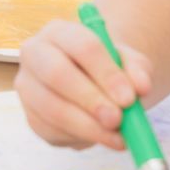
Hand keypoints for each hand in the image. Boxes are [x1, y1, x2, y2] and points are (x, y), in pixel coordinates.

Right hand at [13, 18, 153, 152]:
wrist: (91, 82)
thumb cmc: (109, 68)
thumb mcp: (129, 63)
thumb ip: (138, 70)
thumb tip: (141, 87)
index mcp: (60, 31)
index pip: (82, 46)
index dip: (106, 73)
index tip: (129, 99)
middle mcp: (35, 53)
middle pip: (57, 74)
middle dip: (90, 100)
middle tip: (117, 120)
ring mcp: (28, 86)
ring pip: (52, 108)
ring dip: (87, 126)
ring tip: (117, 136)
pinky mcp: (30, 115)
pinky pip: (50, 131)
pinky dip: (79, 139)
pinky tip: (101, 138)